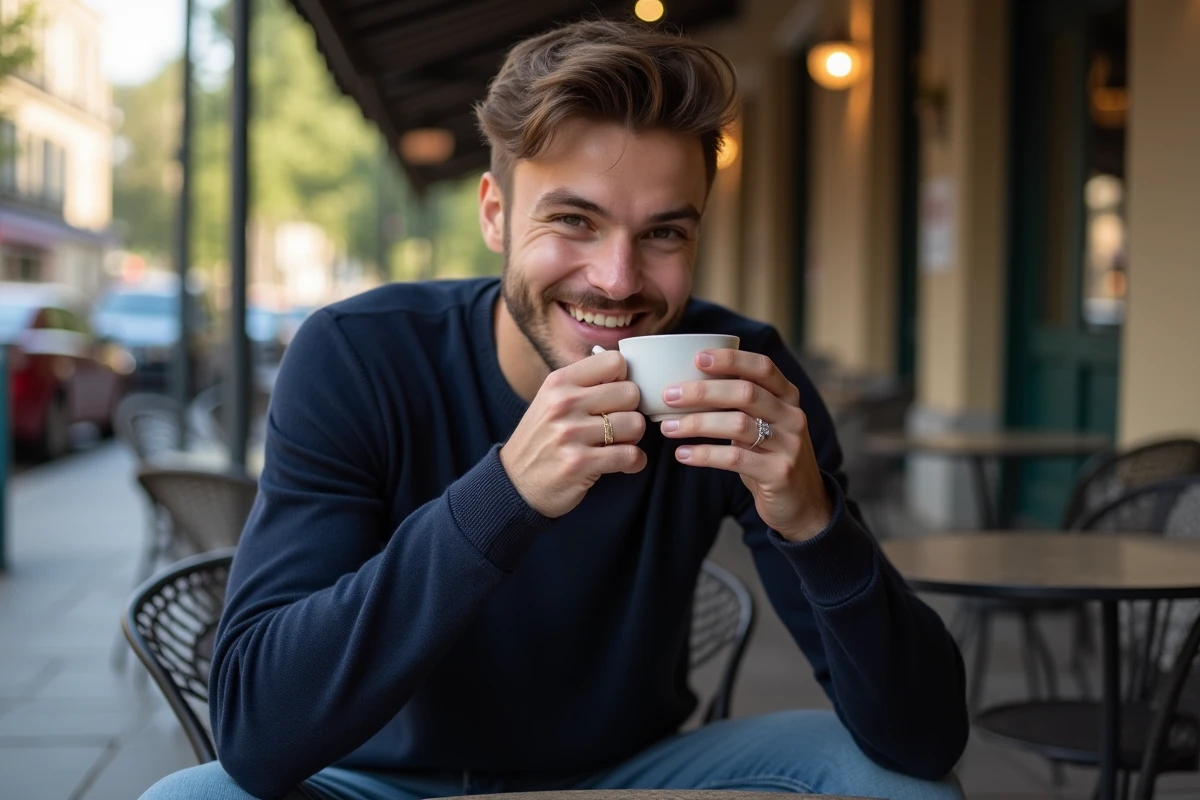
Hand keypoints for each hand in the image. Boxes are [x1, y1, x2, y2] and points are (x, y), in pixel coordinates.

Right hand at [500, 350, 646, 517]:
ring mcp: (571, 434)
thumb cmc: (541, 439)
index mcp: (559, 382)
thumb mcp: (550, 400)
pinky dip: (635, 462)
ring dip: (634, 438)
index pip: (614, 361)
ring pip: (635, 424)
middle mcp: (564, 403)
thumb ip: (583, 385)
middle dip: (631, 410)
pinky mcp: (580, 463)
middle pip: (631, 393)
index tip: (616, 396)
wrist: (515, 483)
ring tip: (619, 444)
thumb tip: (627, 374)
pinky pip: (631, 456)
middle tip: (619, 424)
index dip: (624, 379)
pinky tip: (624, 463)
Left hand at [659, 349, 832, 540]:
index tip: (697, 358)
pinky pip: (734, 458)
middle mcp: (792, 416)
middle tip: (668, 395)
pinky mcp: (779, 473)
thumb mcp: (764, 423)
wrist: (804, 503)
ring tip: (667, 428)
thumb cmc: (770, 455)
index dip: (731, 359)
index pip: (762, 367)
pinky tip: (683, 454)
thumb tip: (687, 384)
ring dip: (697, 424)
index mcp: (787, 396)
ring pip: (738, 424)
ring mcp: (789, 445)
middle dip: (703, 391)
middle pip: (745, 393)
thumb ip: (741, 404)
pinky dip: (704, 454)